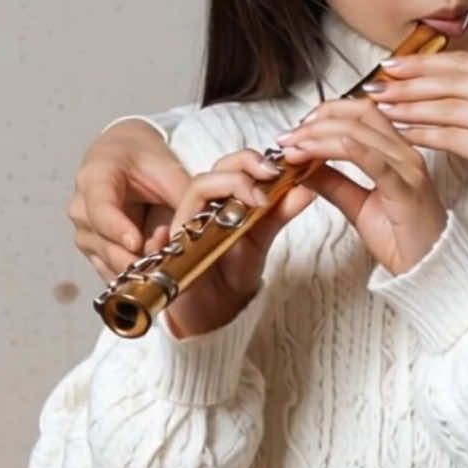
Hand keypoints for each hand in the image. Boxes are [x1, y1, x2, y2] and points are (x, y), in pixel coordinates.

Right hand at [68, 119, 192, 282]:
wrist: (124, 157)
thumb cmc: (142, 158)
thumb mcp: (167, 168)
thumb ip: (183, 196)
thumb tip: (202, 227)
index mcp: (95, 177)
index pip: (100, 208)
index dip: (117, 229)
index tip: (136, 243)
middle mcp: (82, 207)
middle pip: (101, 242)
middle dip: (134, 255)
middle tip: (165, 257)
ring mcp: (85, 231)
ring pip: (106, 261)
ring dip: (136, 266)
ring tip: (164, 259)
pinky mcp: (94, 250)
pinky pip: (110, 272)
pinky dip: (132, 276)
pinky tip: (153, 272)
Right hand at [163, 150, 314, 338]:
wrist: (218, 308)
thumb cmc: (234, 270)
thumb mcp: (263, 238)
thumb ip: (280, 212)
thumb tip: (309, 188)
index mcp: (222, 199)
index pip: (231, 166)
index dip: (253, 160)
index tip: (283, 165)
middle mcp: (200, 208)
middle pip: (213, 173)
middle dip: (242, 168)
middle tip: (271, 175)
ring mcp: (184, 230)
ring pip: (193, 195)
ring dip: (222, 188)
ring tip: (257, 201)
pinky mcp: (168, 256)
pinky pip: (158, 243)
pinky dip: (162, 237)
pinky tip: (178, 233)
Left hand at [277, 96, 445, 275]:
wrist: (428, 269)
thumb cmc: (401, 239)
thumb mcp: (357, 205)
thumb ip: (333, 182)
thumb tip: (303, 165)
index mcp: (396, 152)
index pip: (361, 114)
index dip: (326, 112)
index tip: (296, 128)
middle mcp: (404, 154)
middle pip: (359, 117)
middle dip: (317, 122)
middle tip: (287, 137)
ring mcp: (408, 171)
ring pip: (362, 136)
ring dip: (322, 137)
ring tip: (295, 147)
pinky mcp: (406, 192)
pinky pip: (381, 166)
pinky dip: (358, 151)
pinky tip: (338, 144)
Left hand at [369, 52, 467, 255]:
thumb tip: (445, 85)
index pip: (467, 63)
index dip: (425, 62)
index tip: (392, 64)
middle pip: (454, 80)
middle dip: (409, 81)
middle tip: (375, 83)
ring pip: (448, 106)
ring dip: (408, 106)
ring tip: (379, 107)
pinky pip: (451, 136)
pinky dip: (421, 133)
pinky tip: (398, 133)